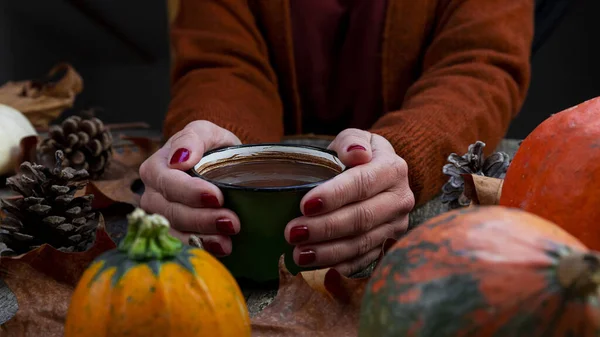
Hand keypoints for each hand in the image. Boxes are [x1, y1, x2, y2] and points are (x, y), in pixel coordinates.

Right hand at [139, 120, 241, 256]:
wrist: (218, 166)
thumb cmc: (208, 147)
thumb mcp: (205, 132)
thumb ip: (192, 138)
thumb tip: (181, 159)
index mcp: (156, 168)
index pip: (167, 183)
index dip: (190, 192)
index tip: (216, 196)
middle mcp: (153, 195)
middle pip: (171, 212)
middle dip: (202, 219)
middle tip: (232, 222)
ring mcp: (161, 218)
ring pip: (176, 232)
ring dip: (203, 239)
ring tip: (228, 241)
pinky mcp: (175, 234)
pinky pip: (183, 246)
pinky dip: (202, 248)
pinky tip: (221, 249)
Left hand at [284, 129, 414, 274]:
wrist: (382, 175)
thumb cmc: (359, 156)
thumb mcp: (354, 139)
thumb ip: (351, 142)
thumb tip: (356, 153)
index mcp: (393, 169)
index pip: (363, 183)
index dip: (334, 195)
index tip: (306, 205)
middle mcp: (400, 199)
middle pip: (362, 218)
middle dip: (325, 228)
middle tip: (293, 233)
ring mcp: (396, 226)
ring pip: (362, 243)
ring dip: (328, 252)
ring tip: (298, 254)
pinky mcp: (388, 245)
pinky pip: (364, 260)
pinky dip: (340, 266)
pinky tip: (317, 268)